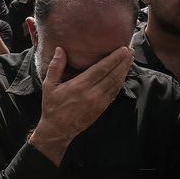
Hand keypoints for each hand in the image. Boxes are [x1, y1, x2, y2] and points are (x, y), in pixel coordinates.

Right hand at [30, 46, 132, 164]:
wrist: (58, 130)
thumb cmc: (52, 106)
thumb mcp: (49, 85)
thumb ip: (55, 66)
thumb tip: (60, 49)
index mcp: (79, 86)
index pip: (101, 69)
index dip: (114, 58)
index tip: (123, 49)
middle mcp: (92, 94)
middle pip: (113, 75)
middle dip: (123, 62)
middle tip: (131, 50)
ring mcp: (99, 102)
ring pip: (116, 84)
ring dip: (124, 71)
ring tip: (130, 59)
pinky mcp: (102, 108)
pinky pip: (114, 92)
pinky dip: (120, 82)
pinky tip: (122, 75)